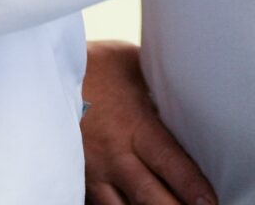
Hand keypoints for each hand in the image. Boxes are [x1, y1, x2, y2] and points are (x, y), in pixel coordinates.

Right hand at [82, 40, 214, 204]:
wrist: (43, 72)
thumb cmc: (95, 64)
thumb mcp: (134, 65)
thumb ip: (160, 86)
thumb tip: (192, 89)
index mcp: (134, 125)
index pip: (171, 164)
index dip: (192, 187)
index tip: (210, 202)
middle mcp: (114, 154)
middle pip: (149, 197)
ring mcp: (92, 171)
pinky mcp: (77, 177)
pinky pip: (101, 204)